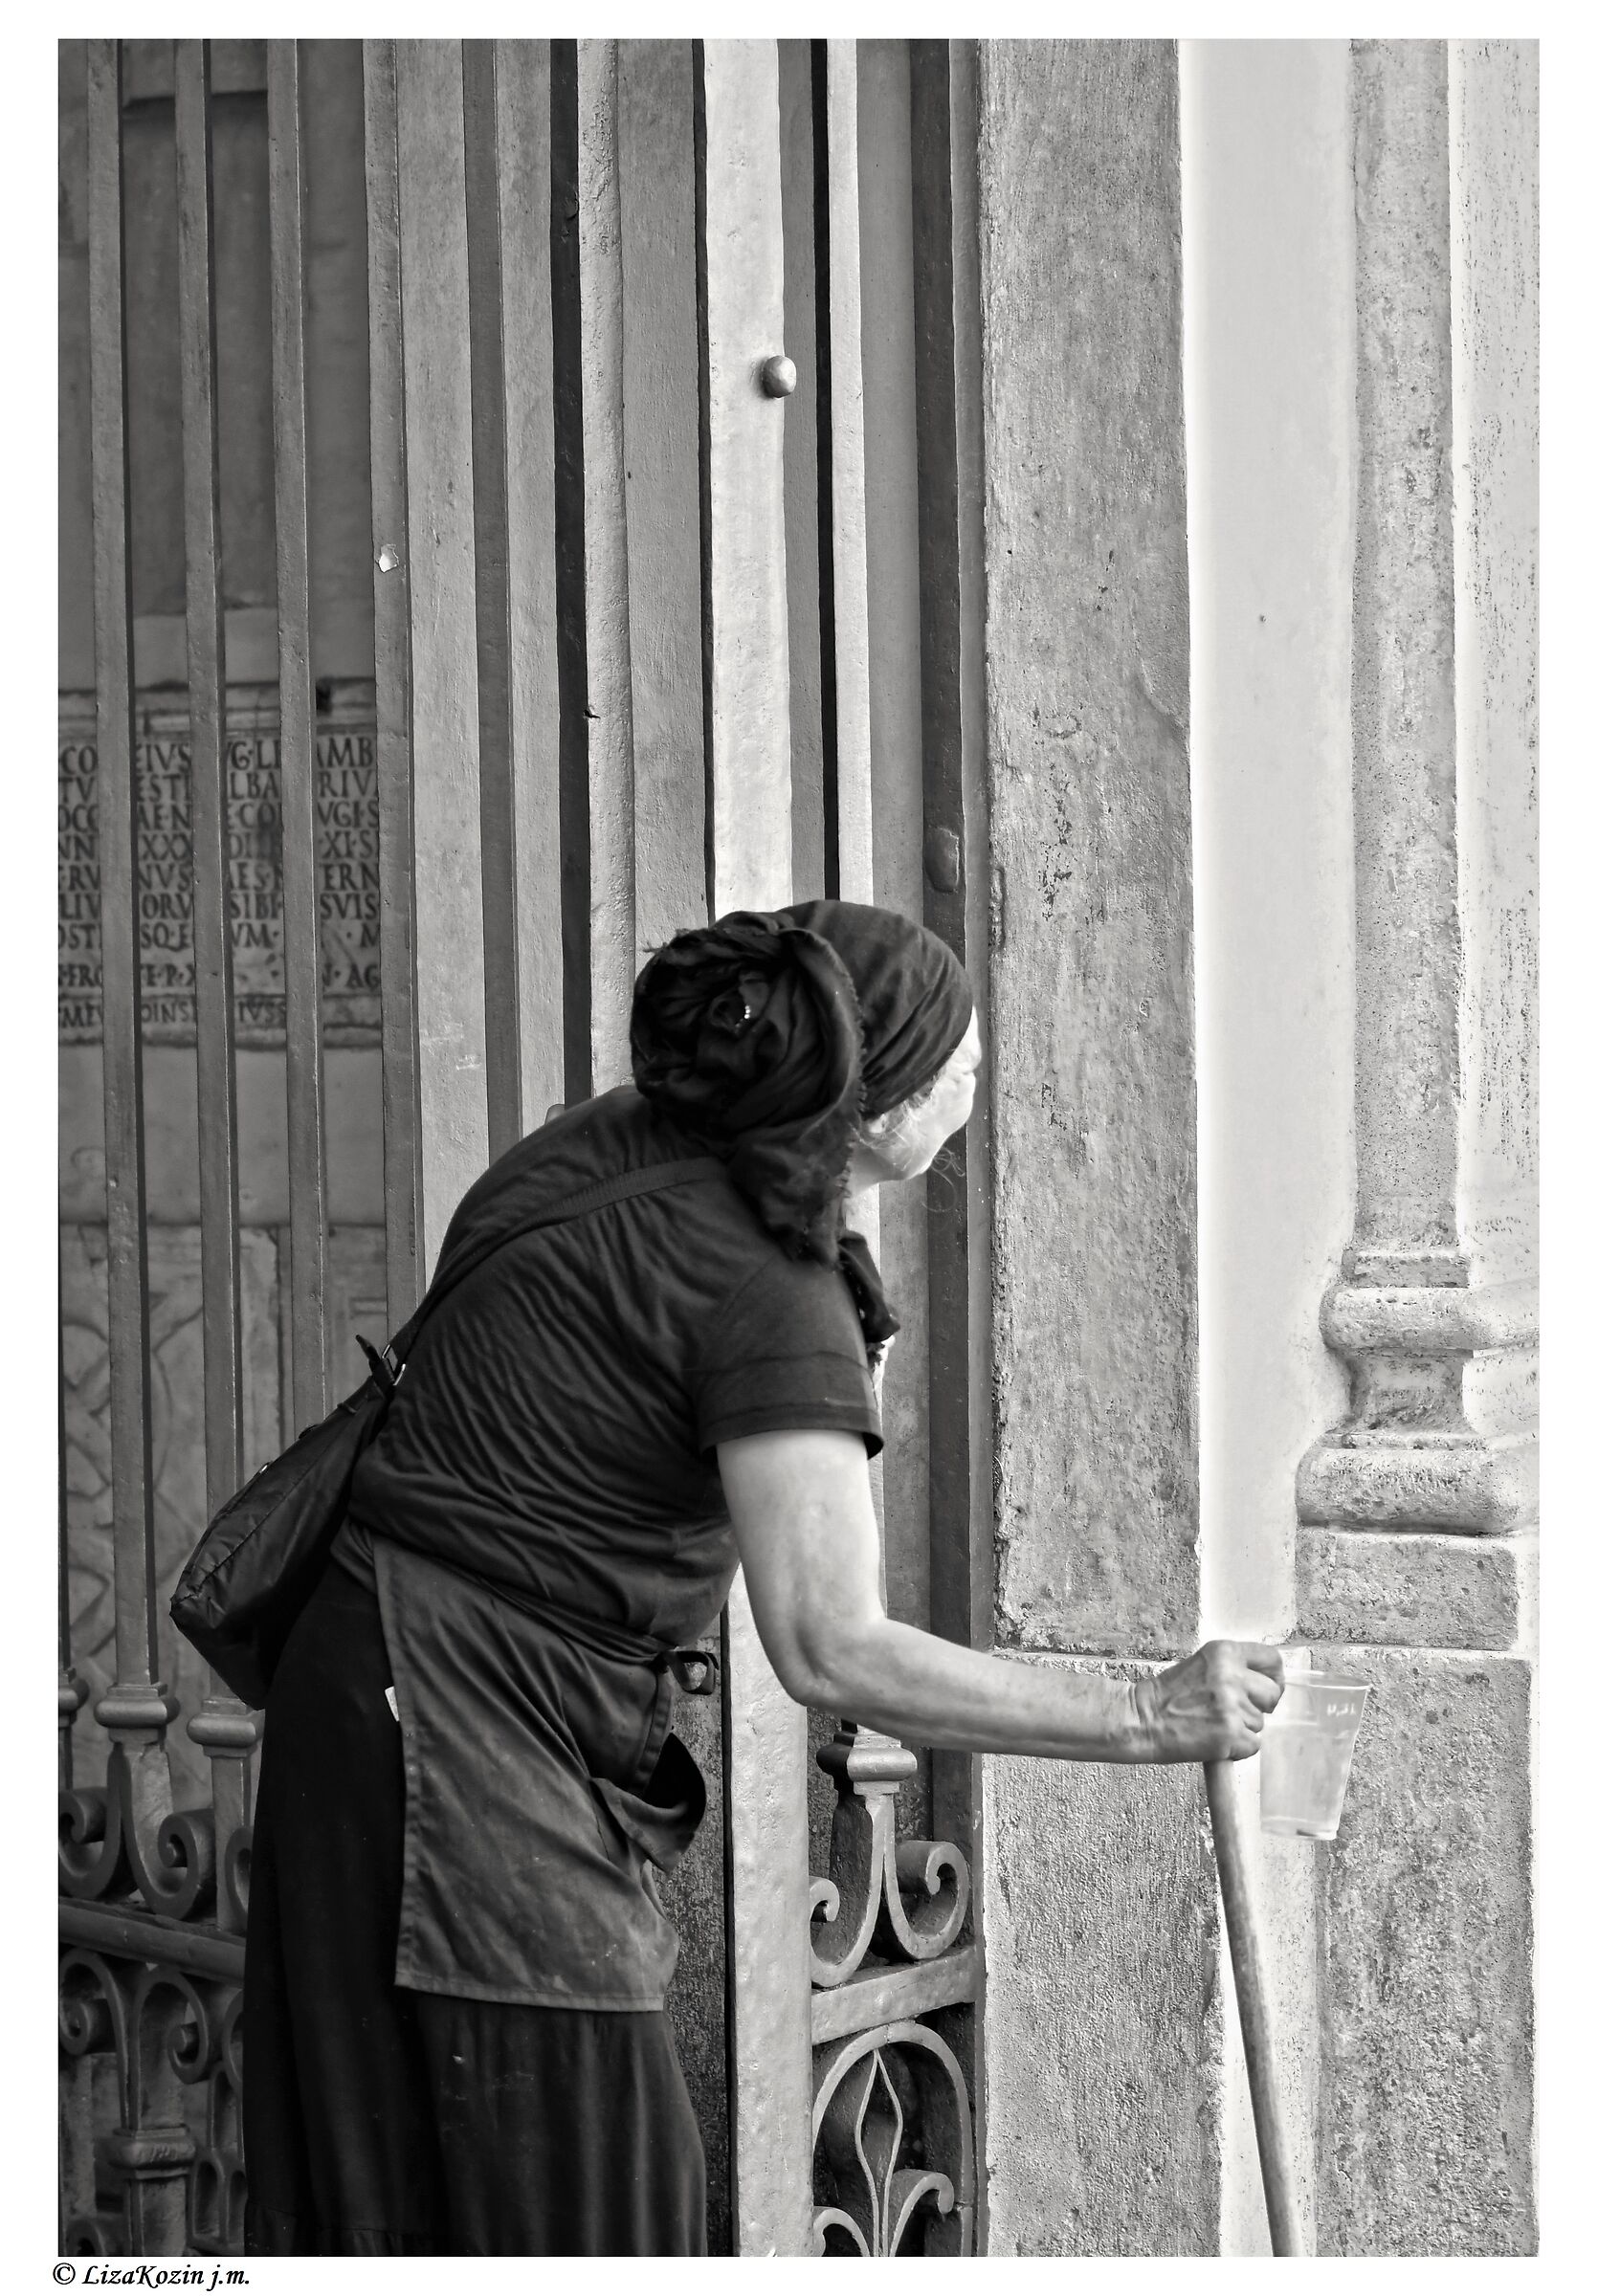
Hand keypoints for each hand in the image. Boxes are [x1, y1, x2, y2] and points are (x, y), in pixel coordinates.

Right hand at [1130, 1640, 1285, 1763]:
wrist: (1142, 1719)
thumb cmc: (1168, 1696)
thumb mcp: (1203, 1666)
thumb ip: (1232, 1669)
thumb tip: (1263, 1684)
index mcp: (1224, 1652)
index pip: (1272, 1660)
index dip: (1273, 1679)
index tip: (1266, 1689)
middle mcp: (1231, 1675)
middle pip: (1272, 1694)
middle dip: (1259, 1707)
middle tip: (1234, 1712)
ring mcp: (1233, 1705)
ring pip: (1260, 1723)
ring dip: (1242, 1729)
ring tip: (1212, 1724)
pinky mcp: (1231, 1733)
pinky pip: (1253, 1745)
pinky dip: (1237, 1749)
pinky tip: (1213, 1739)